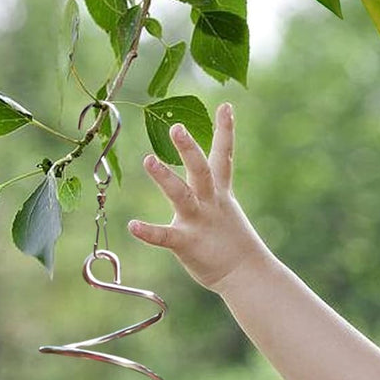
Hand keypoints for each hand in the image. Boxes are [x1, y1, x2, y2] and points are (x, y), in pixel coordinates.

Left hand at [128, 103, 274, 292]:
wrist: (246, 274)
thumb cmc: (231, 242)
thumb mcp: (224, 209)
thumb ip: (211, 191)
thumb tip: (204, 177)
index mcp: (220, 193)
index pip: (224, 156)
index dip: (225, 131)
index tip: (226, 106)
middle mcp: (210, 202)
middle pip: (201, 170)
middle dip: (189, 148)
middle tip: (176, 127)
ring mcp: (199, 222)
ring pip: (182, 195)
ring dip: (166, 178)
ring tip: (149, 160)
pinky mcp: (188, 243)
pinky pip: (165, 236)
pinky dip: (149, 232)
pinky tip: (133, 226)